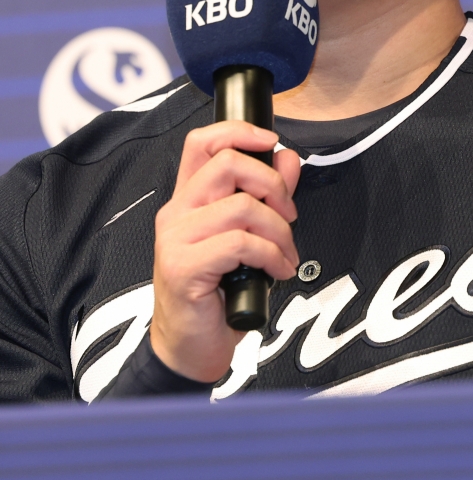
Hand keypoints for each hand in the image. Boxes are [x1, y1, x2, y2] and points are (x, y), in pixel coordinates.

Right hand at [149, 121, 299, 382]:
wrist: (189, 348)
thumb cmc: (217, 293)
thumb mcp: (247, 238)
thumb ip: (267, 195)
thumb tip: (288, 157)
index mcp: (188, 199)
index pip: (202, 142)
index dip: (238, 131)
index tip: (272, 142)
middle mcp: (177, 212)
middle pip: (228, 163)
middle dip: (273, 184)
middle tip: (289, 213)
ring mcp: (176, 238)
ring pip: (243, 206)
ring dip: (280, 229)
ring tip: (286, 253)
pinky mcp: (183, 267)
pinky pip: (241, 243)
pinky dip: (271, 255)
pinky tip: (277, 271)